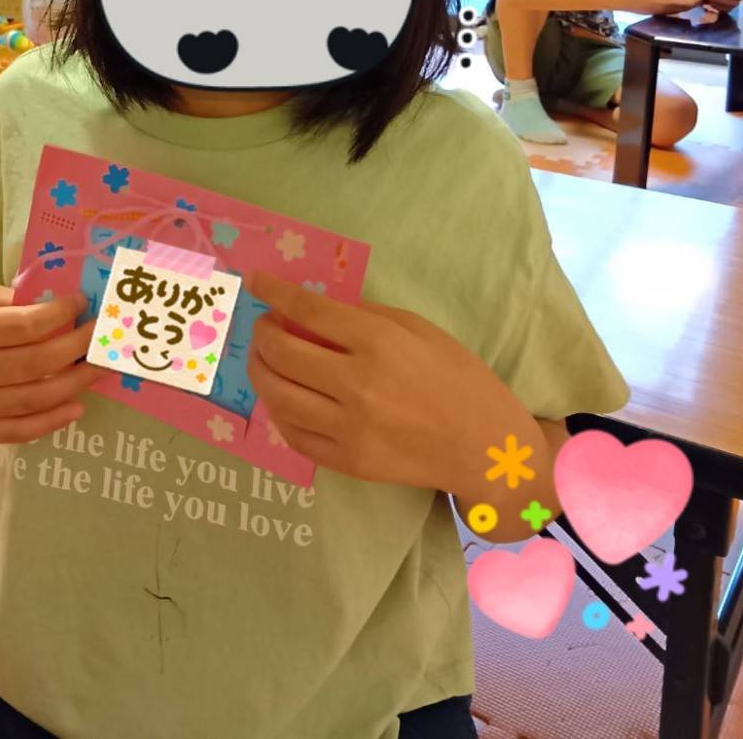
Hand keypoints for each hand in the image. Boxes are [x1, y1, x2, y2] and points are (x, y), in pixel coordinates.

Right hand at [0, 285, 100, 443]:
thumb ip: (10, 302)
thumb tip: (60, 307)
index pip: (23, 327)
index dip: (59, 314)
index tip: (81, 303)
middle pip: (34, 364)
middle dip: (76, 348)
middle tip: (100, 336)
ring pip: (33, 400)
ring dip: (73, 385)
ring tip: (98, 368)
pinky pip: (18, 432)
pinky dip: (51, 422)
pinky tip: (76, 407)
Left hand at [246, 272, 533, 491]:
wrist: (487, 449)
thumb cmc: (459, 379)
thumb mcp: (420, 330)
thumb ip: (367, 316)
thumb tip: (319, 307)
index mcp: (379, 343)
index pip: (308, 310)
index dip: (274, 292)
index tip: (255, 281)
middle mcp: (358, 385)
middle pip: (282, 353)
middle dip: (261, 334)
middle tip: (264, 326)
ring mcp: (349, 429)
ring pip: (278, 395)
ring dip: (260, 371)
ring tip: (264, 359)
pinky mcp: (347, 462)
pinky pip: (293, 434)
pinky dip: (278, 410)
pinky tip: (282, 396)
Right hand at [618, 0, 702, 15]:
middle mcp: (670, 1)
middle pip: (691, 3)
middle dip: (699, 0)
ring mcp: (666, 9)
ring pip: (685, 9)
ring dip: (691, 5)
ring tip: (696, 0)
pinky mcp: (662, 14)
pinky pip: (676, 11)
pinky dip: (682, 8)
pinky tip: (683, 5)